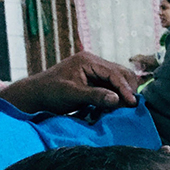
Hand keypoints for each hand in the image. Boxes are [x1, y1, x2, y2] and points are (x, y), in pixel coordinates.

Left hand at [0, 51, 138, 113]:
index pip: (114, 73)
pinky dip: (117, 96)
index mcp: (87, 61)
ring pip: (119, 80)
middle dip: (128, 89)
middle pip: (121, 73)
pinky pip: (112, 86)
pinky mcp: (95, 80)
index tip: (133, 103)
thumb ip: (94, 96)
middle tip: (133, 107)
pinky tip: (118, 106)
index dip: (125, 88)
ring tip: (127, 108)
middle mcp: (94, 62)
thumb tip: (117, 100)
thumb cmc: (50, 93)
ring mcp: (95, 70)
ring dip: (124, 93)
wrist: (37, 95)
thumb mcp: (72, 95)